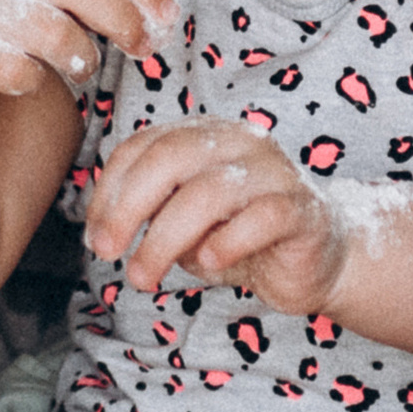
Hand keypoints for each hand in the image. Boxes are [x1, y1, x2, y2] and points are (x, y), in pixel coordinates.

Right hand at [0, 0, 173, 111]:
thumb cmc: (21, 5)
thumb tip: (164, 15)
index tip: (168, 14)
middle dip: (118, 16)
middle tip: (144, 46)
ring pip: (44, 28)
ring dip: (79, 53)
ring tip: (86, 66)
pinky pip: (8, 67)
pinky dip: (33, 77)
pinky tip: (37, 79)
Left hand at [83, 118, 345, 308]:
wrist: (317, 258)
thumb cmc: (241, 236)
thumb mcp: (185, 222)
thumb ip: (152, 212)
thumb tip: (103, 229)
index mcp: (206, 134)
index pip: (144, 144)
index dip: (110, 189)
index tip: (94, 235)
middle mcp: (240, 140)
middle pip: (171, 158)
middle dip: (129, 207)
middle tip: (108, 251)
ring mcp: (274, 171)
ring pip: (209, 192)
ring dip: (164, 239)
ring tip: (144, 277)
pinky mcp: (302, 209)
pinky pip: (261, 218)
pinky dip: (227, 241)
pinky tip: (208, 264)